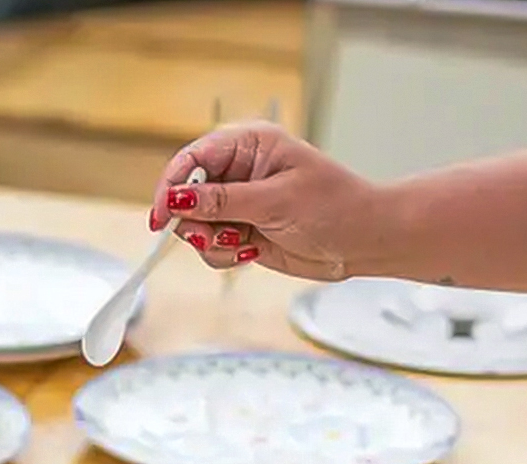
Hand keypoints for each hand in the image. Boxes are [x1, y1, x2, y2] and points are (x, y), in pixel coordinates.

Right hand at [149, 123, 383, 279]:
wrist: (365, 240)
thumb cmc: (335, 207)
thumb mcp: (275, 202)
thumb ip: (221, 202)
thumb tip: (176, 199)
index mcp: (249, 145)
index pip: (192, 160)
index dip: (171, 188)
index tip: (161, 218)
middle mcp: (239, 171)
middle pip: (186, 194)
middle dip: (195, 221)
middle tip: (213, 237)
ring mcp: (239, 202)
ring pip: (195, 225)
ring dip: (212, 242)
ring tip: (244, 244)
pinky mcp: (242, 229)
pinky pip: (211, 245)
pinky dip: (224, 255)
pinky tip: (251, 252)